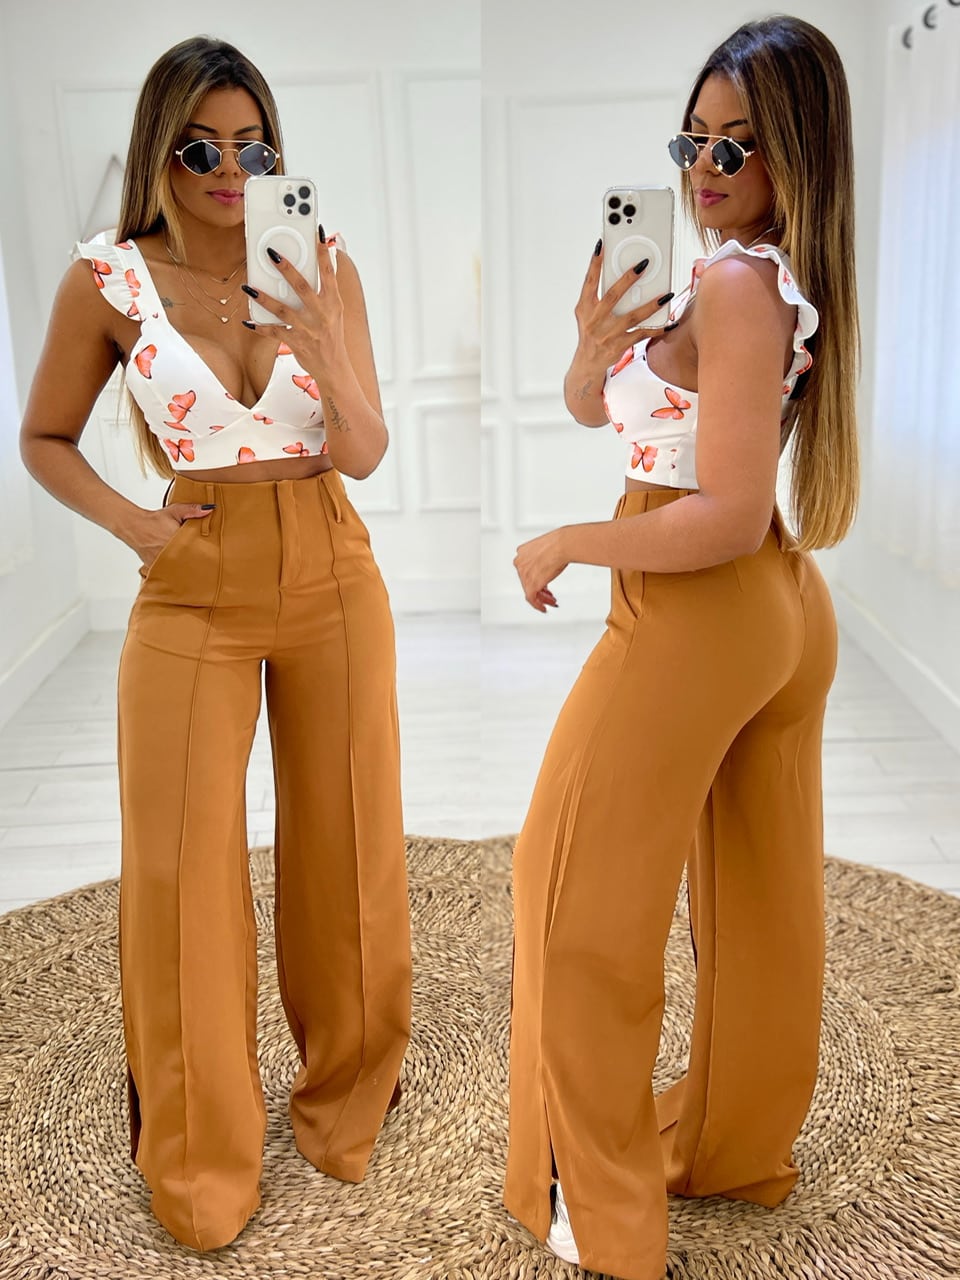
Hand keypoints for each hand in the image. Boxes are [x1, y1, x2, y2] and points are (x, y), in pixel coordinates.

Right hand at [127, 502, 212, 568]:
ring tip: (192, 567)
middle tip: (205, 563)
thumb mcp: (175, 511)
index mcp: (178, 541)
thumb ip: (192, 510)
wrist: (134, 527)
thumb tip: (210, 509)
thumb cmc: (154, 520)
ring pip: (178, 569)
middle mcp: (170, 554)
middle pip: (189, 562)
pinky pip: (168, 572)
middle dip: (196, 562)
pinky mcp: (155, 568)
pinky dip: (173, 571)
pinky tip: (178, 570)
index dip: (204, 553)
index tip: (211, 555)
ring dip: (184, 568)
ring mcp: (162, 562)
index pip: (196, 551)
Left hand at [240, 242, 344, 389]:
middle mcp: (321, 314)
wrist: (335, 369)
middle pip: (302, 287)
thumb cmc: (332, 336)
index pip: (329, 273)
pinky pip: (274, 333)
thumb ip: (326, 290)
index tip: (317, 233)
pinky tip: (248, 321)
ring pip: (283, 310)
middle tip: (271, 253)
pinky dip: (260, 328)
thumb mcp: (336, 312)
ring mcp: (308, 329)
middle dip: (286, 269)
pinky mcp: (296, 342)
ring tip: (248, 287)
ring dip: (264, 298)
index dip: (324, 252)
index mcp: (333, 303)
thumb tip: (323, 264)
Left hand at [514, 530, 566, 612]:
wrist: (563, 545)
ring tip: (551, 601)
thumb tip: (550, 564)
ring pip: (530, 590)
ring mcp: (524, 574)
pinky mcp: (531, 584)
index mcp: (522, 552)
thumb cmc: (560, 543)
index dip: (536, 577)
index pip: (526, 570)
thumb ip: (543, 557)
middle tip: (549, 595)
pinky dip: (538, 605)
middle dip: (540, 589)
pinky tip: (544, 608)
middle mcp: (520, 563)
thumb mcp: (547, 548)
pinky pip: (532, 598)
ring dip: (542, 598)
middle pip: (528, 581)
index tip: (543, 583)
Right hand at [570, 243, 675, 385]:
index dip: (594, 263)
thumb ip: (599, 296)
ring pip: (633, 316)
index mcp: (585, 307)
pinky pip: (642, 334)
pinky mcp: (620, 345)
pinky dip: (657, 329)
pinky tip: (670, 322)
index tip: (601, 245)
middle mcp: (595, 320)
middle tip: (644, 264)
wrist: (587, 363)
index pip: (589, 282)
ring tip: (666, 295)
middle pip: (613, 296)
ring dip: (651, 305)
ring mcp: (608, 333)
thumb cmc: (591, 332)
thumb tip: (619, 274)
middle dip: (628, 279)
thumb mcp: (587, 313)